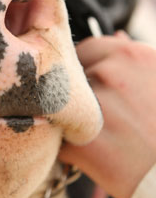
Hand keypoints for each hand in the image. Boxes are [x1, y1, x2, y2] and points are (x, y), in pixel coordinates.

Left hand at [60, 33, 155, 197]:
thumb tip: (118, 37)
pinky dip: (73, 152)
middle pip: (70, 78)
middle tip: (106, 119)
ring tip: (106, 139)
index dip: (87, 70)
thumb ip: (137, 61)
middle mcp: (110, 74)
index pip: (85, 49)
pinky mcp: (83, 143)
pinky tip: (99, 159)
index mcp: (130, 55)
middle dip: (81, 97)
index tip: (97, 89)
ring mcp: (94, 107)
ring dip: (73, 122)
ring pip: (62, 109)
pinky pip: (61, 142)